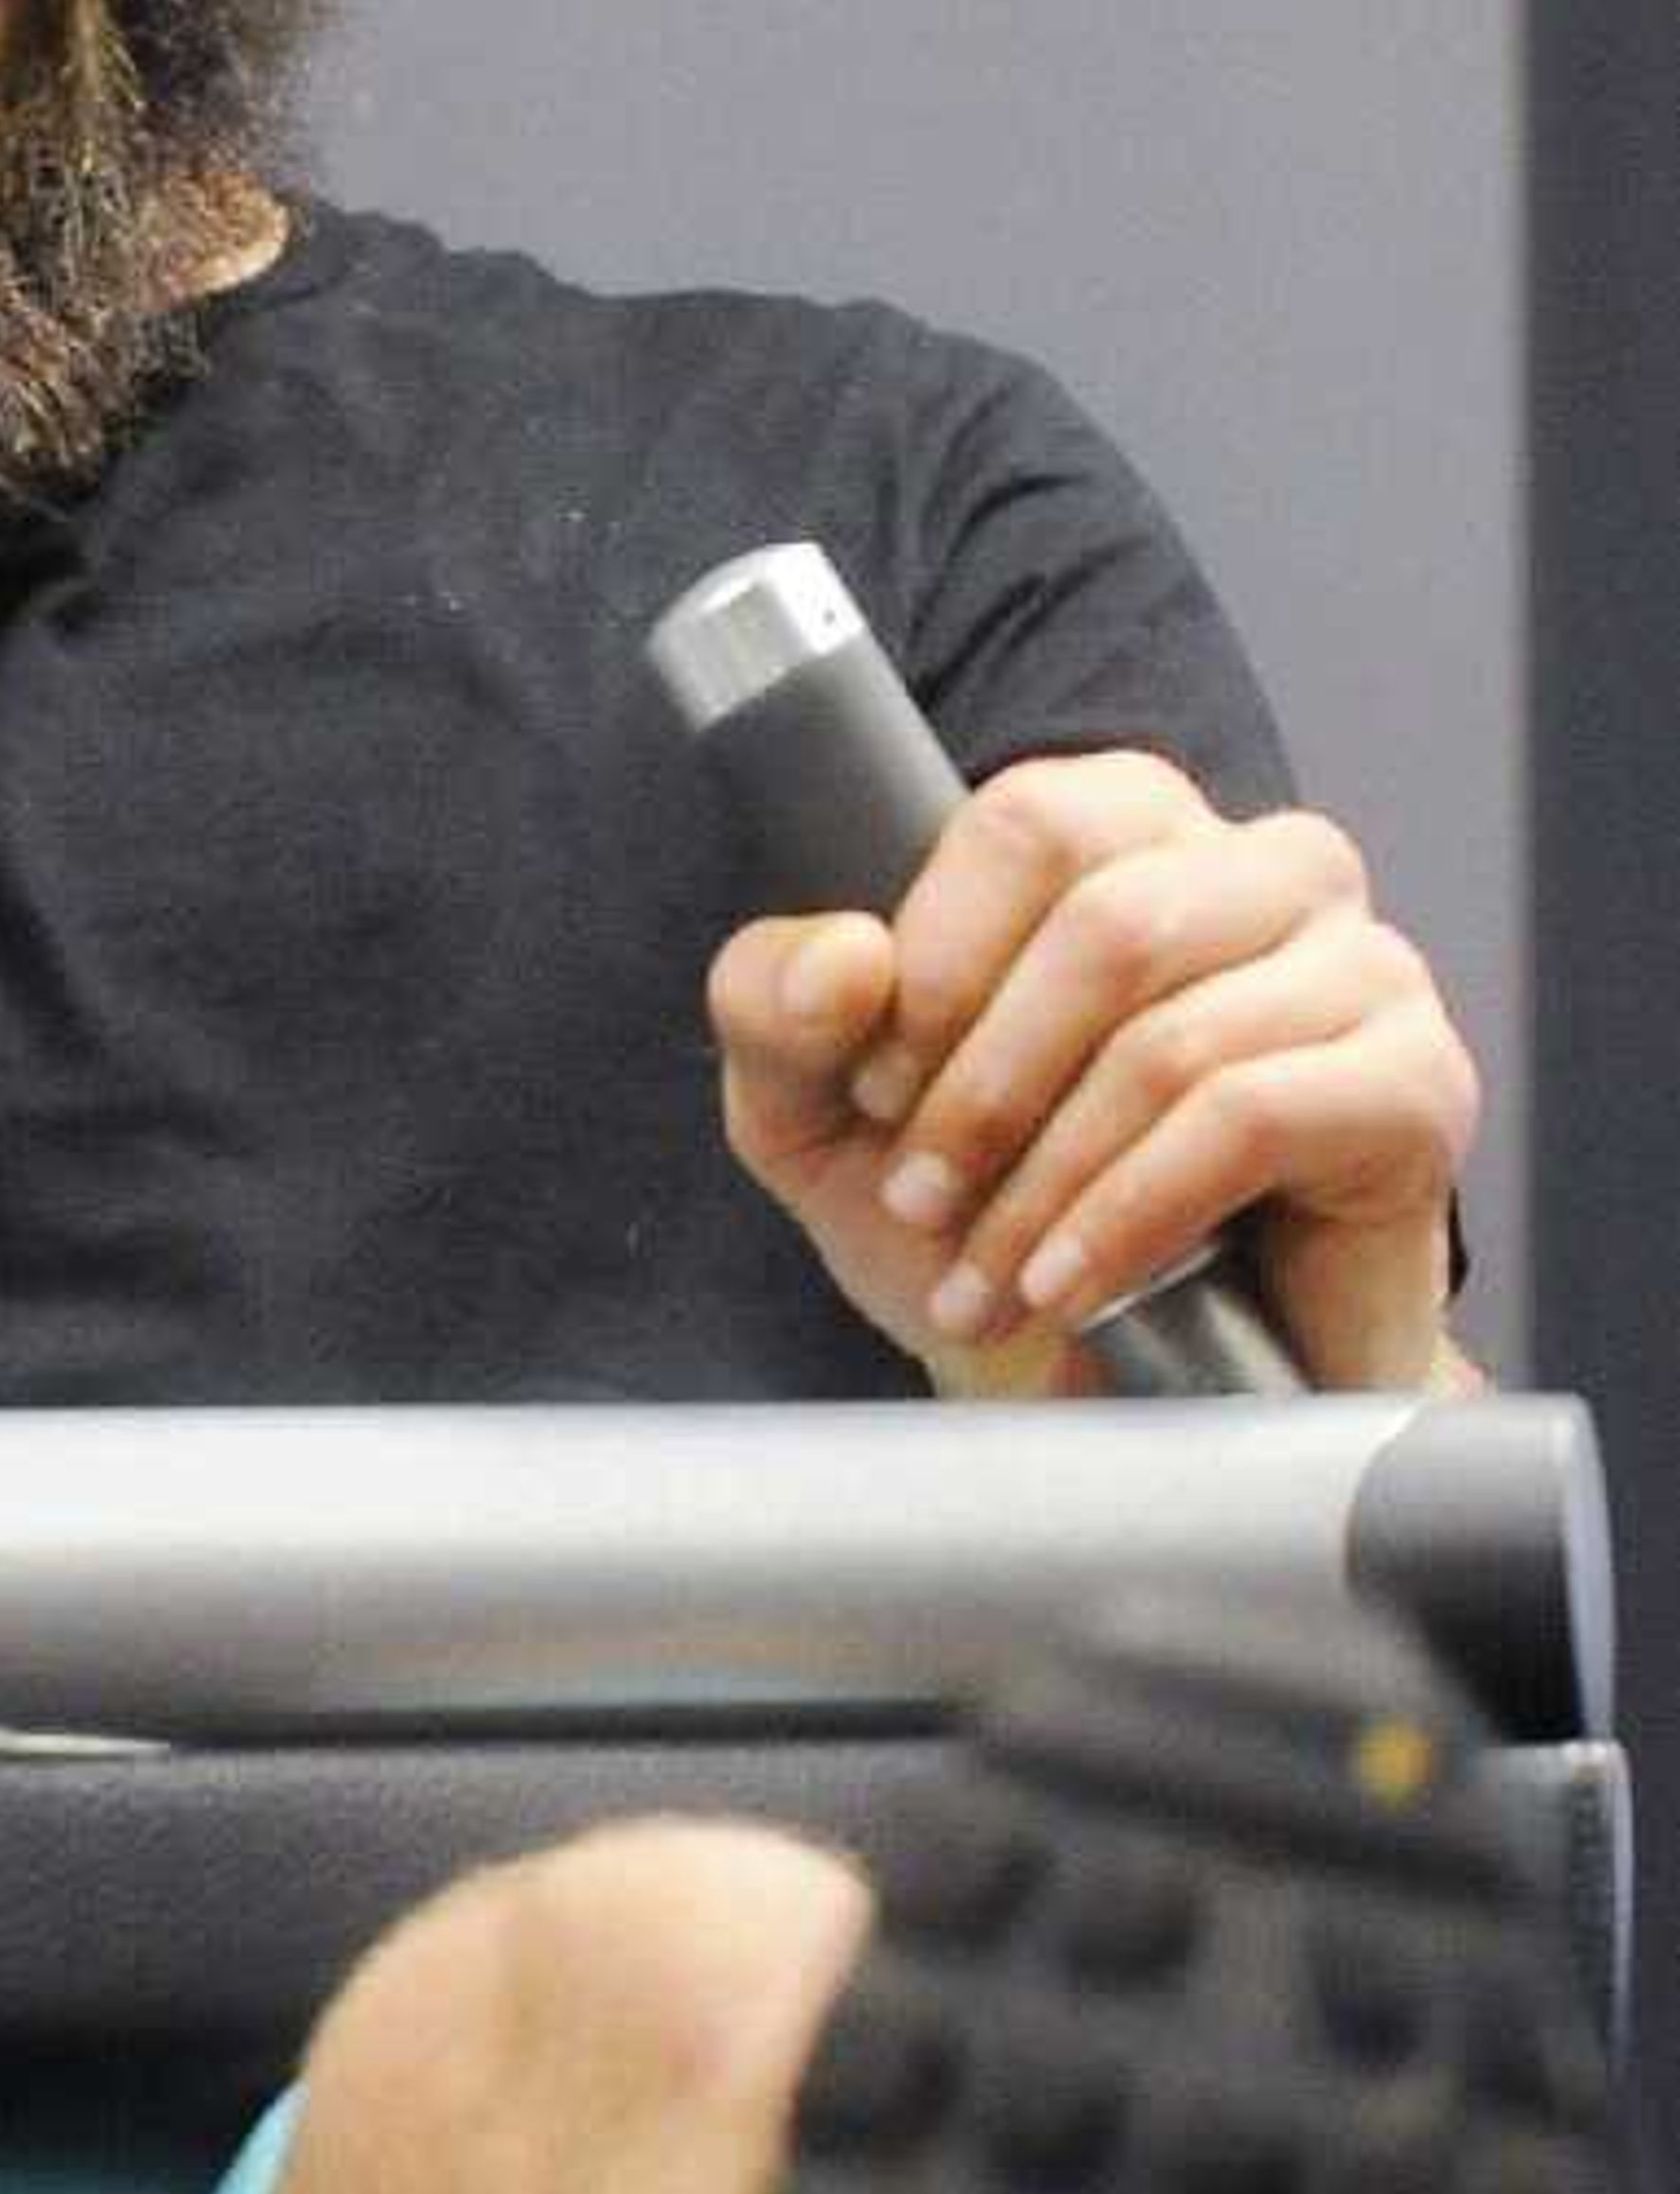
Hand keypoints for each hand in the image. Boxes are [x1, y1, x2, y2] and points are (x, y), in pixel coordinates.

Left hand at [706, 752, 1477, 1397]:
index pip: (1030, 824)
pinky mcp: (1413, 1084)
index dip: (936, 961)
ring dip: (1046, 1186)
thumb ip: (779, 1008)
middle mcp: (1263, 868)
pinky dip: (1131, 1215)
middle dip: (984, 1090)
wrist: (1124, 1369)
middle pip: (1106, 928)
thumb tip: (842, 958)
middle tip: (919, 1204)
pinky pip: (1252, 1120)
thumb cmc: (987, 1205)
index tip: (876, 1091)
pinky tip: (1070, 1287)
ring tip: (981, 1283)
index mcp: (1129, 827)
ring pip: (1173, 1042)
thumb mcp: (827, 1108)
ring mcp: (1359, 966)